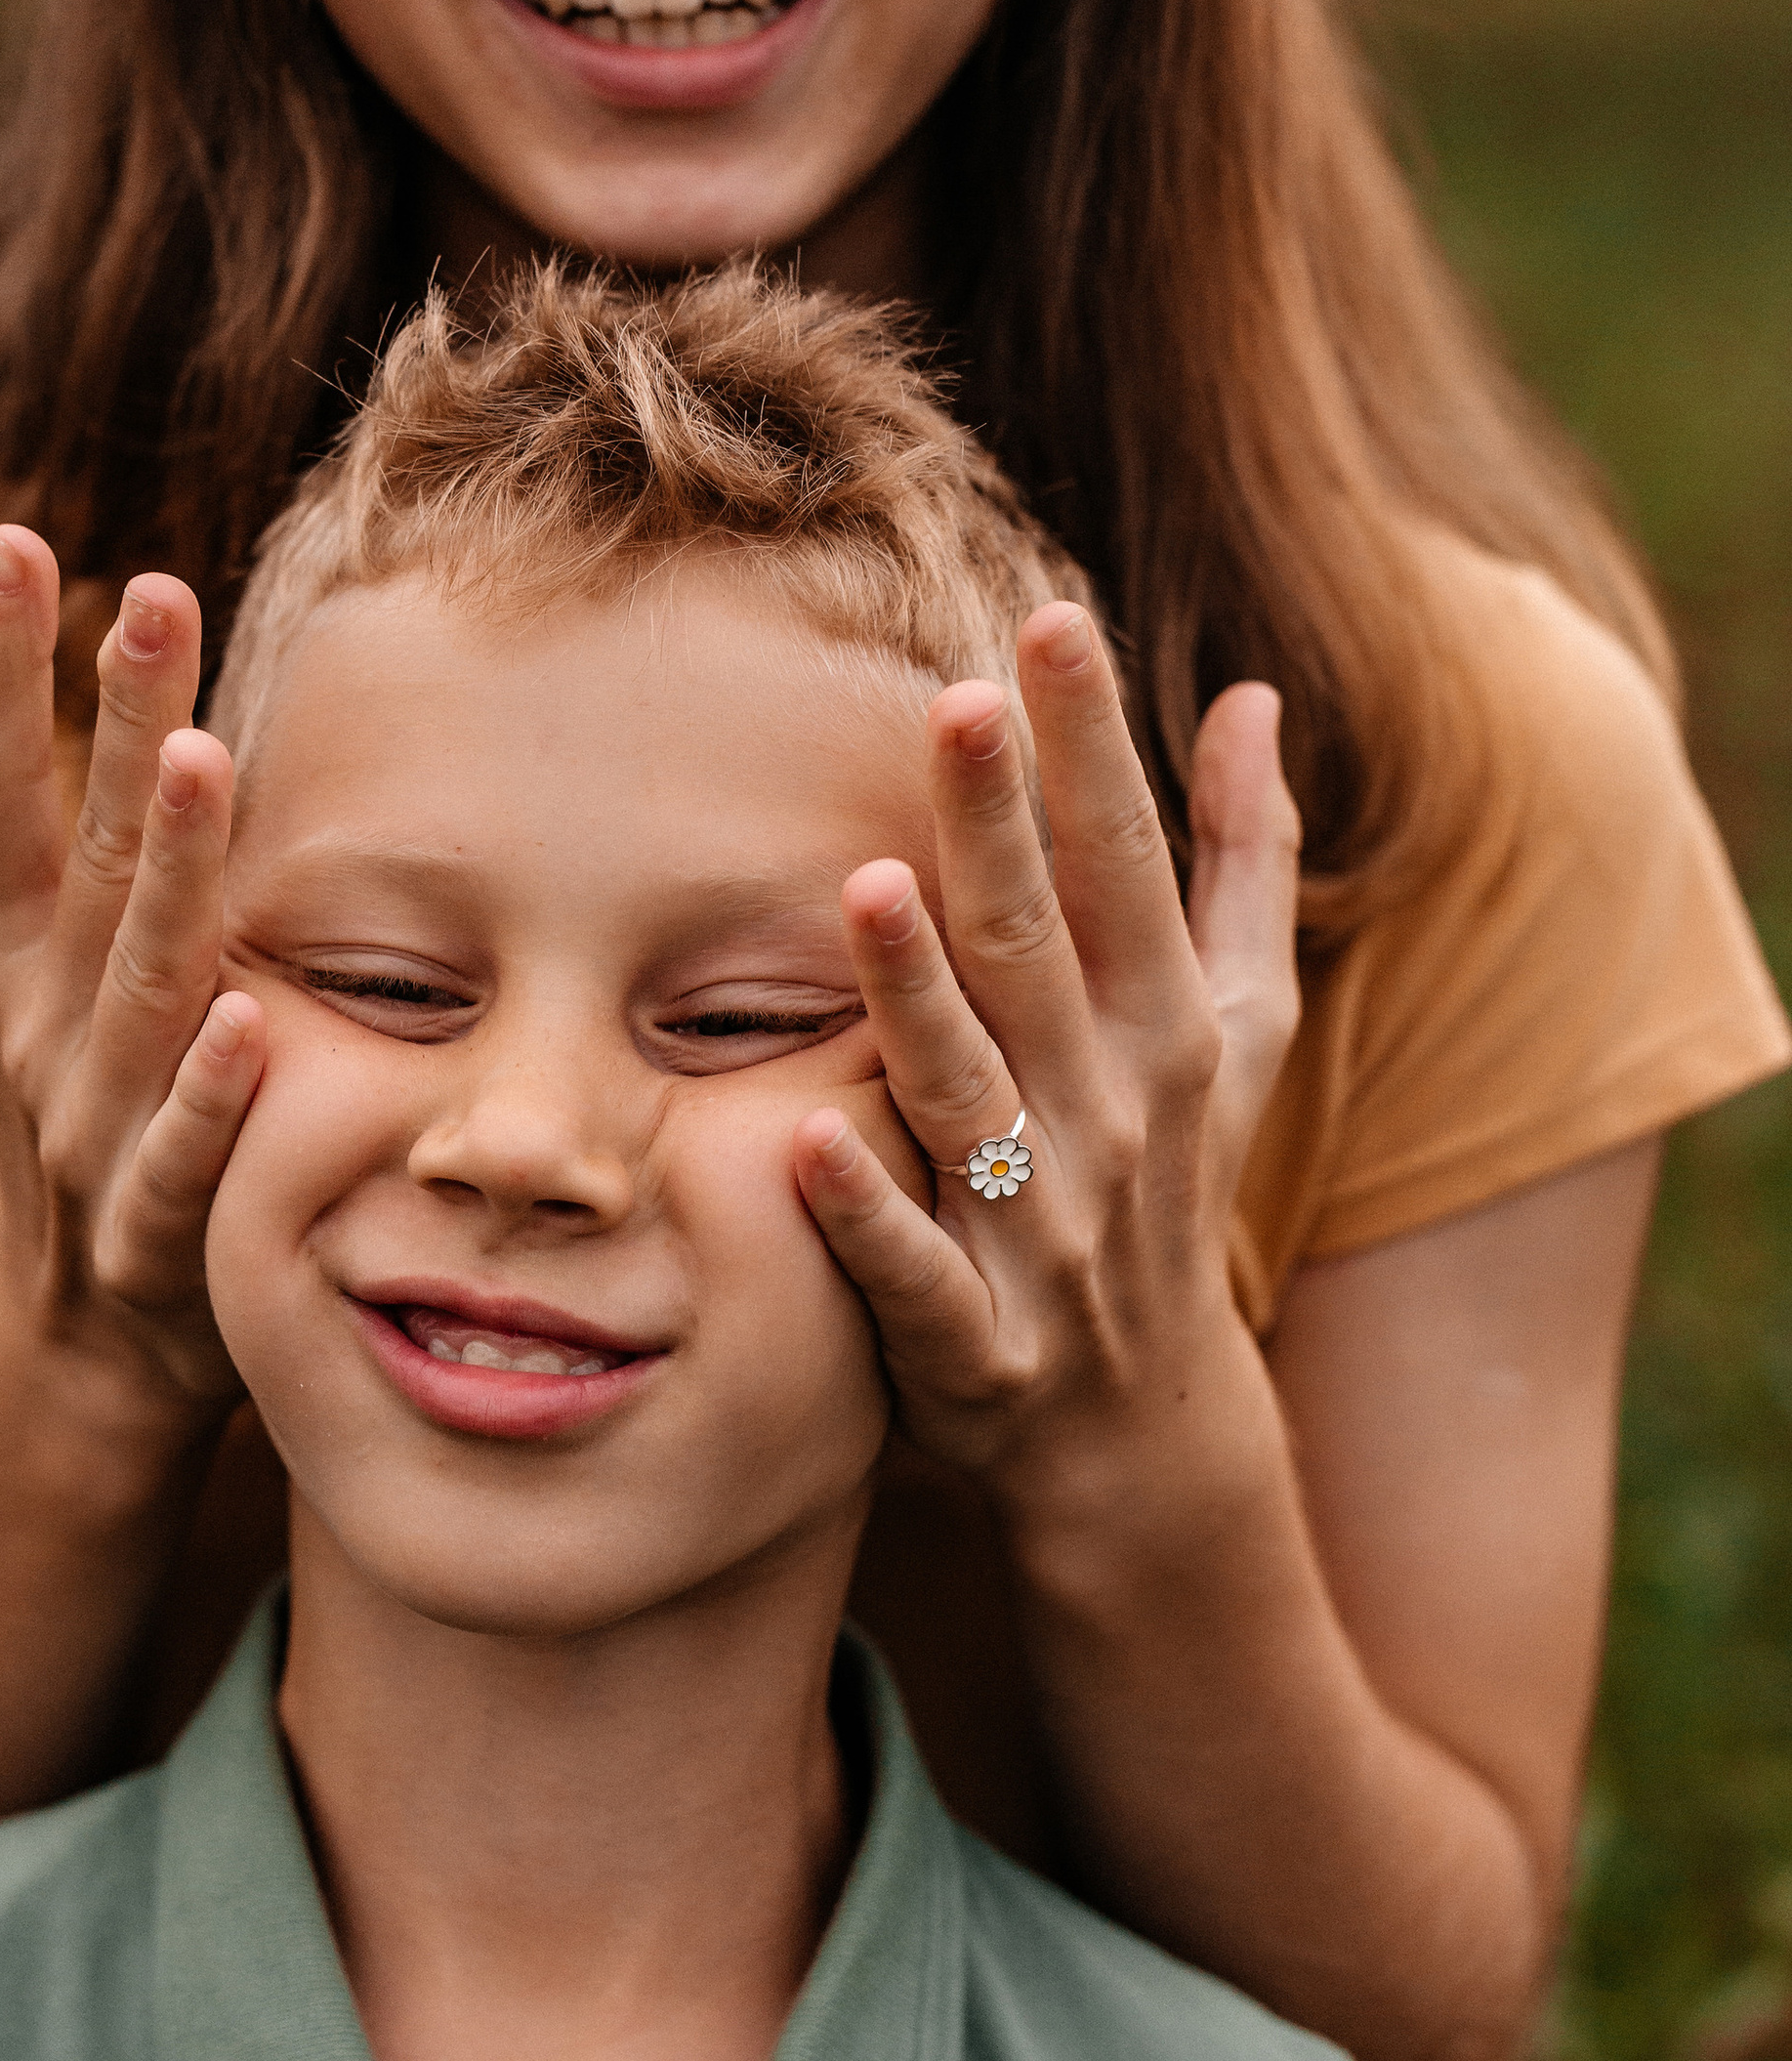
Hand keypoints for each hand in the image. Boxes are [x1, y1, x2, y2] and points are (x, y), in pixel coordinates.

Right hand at [0, 528, 261, 1416]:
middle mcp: (37, 1019)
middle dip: (107, 723)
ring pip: (136, 985)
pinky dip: (212, 1094)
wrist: (74, 1345)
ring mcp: (90, 1122)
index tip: (10, 538)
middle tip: (148, 593)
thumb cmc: (56, 1098)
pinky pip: (186, 1154)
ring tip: (202, 758)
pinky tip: (250, 1022)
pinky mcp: (157, 1226)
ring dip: (168, 874)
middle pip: (76, 855)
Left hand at [791, 602, 1301, 1515]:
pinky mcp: (974, 1341)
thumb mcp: (1243, 1029)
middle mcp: (1110, 1113)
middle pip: (1042, 952)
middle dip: (1004, 829)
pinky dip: (867, 1212)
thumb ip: (1242, 860)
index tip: (1050, 622)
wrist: (1151, 1438)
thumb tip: (1254, 694)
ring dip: (919, 997)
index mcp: (1167, 1026)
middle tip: (957, 700)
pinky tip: (805, 1141)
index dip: (1092, 745)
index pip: (1126, 863)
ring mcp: (1043, 1230)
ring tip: (866, 889)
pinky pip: (912, 1271)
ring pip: (970, 1095)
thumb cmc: (1178, 1185)